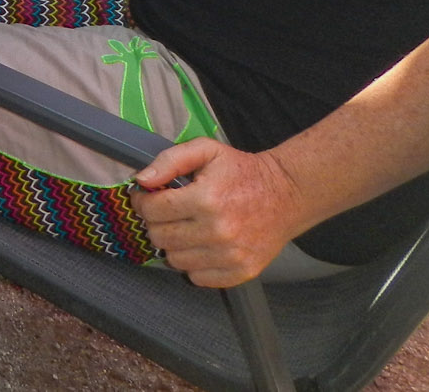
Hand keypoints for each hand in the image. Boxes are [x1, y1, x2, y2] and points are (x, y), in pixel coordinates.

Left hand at [131, 138, 303, 287]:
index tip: (143, 197)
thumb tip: (142, 180)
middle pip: (160, 237)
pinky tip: (201, 245)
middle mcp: (218, 231)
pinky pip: (198, 277)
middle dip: (155, 222)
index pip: (154, 210)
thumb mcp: (206, 151)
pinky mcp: (241, 272)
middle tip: (164, 212)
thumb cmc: (243, 172)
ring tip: (185, 228)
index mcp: (207, 199)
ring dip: (173, 244)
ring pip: (175, 260)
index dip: (141, 202)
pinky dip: (193, 264)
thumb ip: (170, 160)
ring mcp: (231, 255)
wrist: (286, 194)